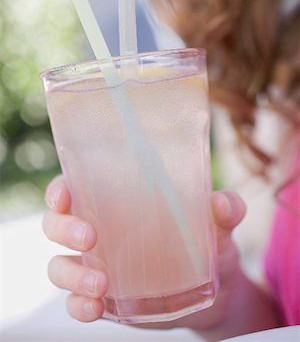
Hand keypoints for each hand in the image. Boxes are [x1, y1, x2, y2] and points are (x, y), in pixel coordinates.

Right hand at [43, 175, 245, 327]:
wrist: (217, 293)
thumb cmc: (209, 244)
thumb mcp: (219, 225)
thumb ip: (226, 209)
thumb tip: (222, 203)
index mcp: (118, 202)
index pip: (75, 187)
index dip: (60, 188)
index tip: (65, 194)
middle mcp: (100, 230)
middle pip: (56, 224)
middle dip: (63, 228)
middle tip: (91, 236)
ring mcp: (98, 265)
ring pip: (59, 265)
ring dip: (71, 273)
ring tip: (101, 284)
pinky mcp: (103, 298)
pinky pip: (75, 302)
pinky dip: (78, 305)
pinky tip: (95, 307)